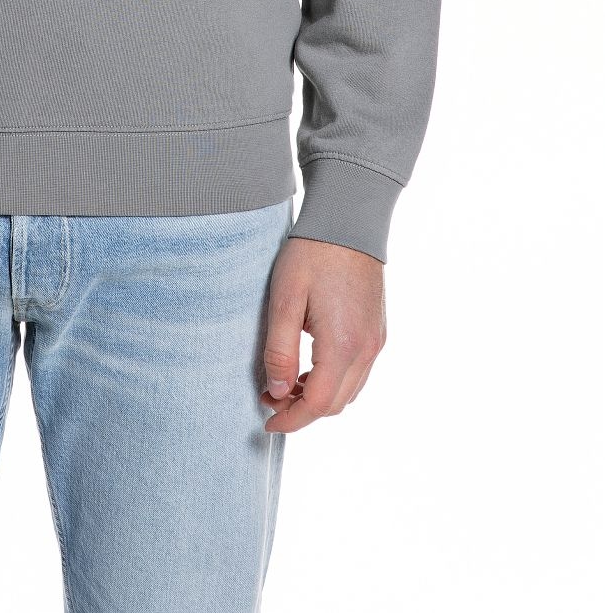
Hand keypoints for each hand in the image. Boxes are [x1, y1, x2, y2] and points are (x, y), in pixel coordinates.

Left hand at [260, 237, 385, 432]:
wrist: (349, 221)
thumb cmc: (312, 255)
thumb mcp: (284, 301)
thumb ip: (280, 351)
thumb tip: (277, 393)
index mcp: (343, 345)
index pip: (318, 404)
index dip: (291, 420)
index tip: (267, 423)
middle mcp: (367, 350)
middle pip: (336, 404)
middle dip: (302, 410)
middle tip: (269, 397)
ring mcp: (377, 341)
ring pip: (349, 391)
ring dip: (319, 397)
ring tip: (285, 383)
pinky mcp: (378, 331)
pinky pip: (358, 372)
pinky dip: (334, 381)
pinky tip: (310, 367)